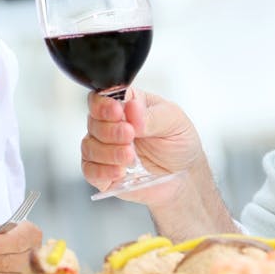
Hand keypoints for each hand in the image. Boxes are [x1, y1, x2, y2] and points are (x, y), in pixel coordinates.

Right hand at [81, 88, 204, 205]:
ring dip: (108, 152)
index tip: (118, 113)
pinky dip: (102, 171)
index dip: (103, 104)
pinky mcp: (103, 172)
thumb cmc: (179, 143)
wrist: (185, 176)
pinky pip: (89, 171)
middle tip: (130, 135)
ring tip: (130, 156)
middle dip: (109, 130)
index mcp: (126, 105)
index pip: (101, 97)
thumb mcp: (174, 122)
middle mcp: (111, 125)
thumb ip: (152, 116)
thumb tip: (132, 109)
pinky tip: (119, 171)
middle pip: (93, 122)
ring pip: (89, 146)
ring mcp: (105, 149)